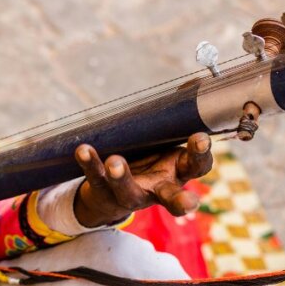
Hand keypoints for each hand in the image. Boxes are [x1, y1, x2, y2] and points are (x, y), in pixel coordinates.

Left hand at [72, 132, 213, 228]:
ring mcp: (130, 193)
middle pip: (171, 197)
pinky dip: (90, 164)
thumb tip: (191, 83)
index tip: (200, 137)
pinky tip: (83, 150)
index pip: (197, 166)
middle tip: (188, 202)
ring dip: (121, 178)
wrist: (110, 194)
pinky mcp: (104, 191)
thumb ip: (173, 119)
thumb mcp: (163, 141)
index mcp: (177, 172)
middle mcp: (158, 188)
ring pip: (128, 191)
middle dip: (181, 201)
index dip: (201, 154)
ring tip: (114, 163)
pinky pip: (96, 178)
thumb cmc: (146, 159)